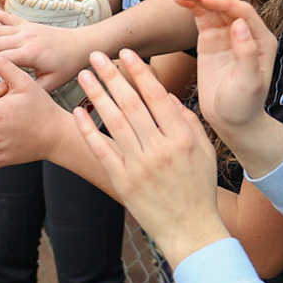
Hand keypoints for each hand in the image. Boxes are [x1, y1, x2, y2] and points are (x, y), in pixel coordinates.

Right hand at [0, 0, 91, 88]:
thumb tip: (8, 97)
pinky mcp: (25, 24)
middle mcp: (26, 38)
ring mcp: (25, 28)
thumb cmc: (68, 67)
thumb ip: (31, 88)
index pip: (2, 58)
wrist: (82, 45)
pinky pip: (5, 15)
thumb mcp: (52, 83)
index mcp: (32, 54)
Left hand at [76, 50, 227, 264]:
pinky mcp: (122, 180)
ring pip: (113, 121)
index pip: (156, 95)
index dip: (139, 72)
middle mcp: (159, 148)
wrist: (190, 229)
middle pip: (130, 103)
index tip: (126, 53)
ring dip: (96, 94)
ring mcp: (139, 165)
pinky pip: (101, 149)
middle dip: (112, 75)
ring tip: (84, 75)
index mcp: (181, 137)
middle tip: (96, 55)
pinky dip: (88, 129)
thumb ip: (188, 121)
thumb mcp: (205, 151)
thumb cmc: (199, 188)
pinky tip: (78, 111)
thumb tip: (168, 95)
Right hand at [174, 0, 280, 156]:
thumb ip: (246, 53)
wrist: (232, 121)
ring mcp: (227, 34)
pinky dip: (191, 6)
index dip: (224, 2)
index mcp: (261, 40)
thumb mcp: (248, 83)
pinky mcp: (211, 39)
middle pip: (226, 4)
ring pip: (212, 7)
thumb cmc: (244, 106)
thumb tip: (239, 24)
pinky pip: (202, 17)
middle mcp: (246, 32)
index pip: (242, 12)